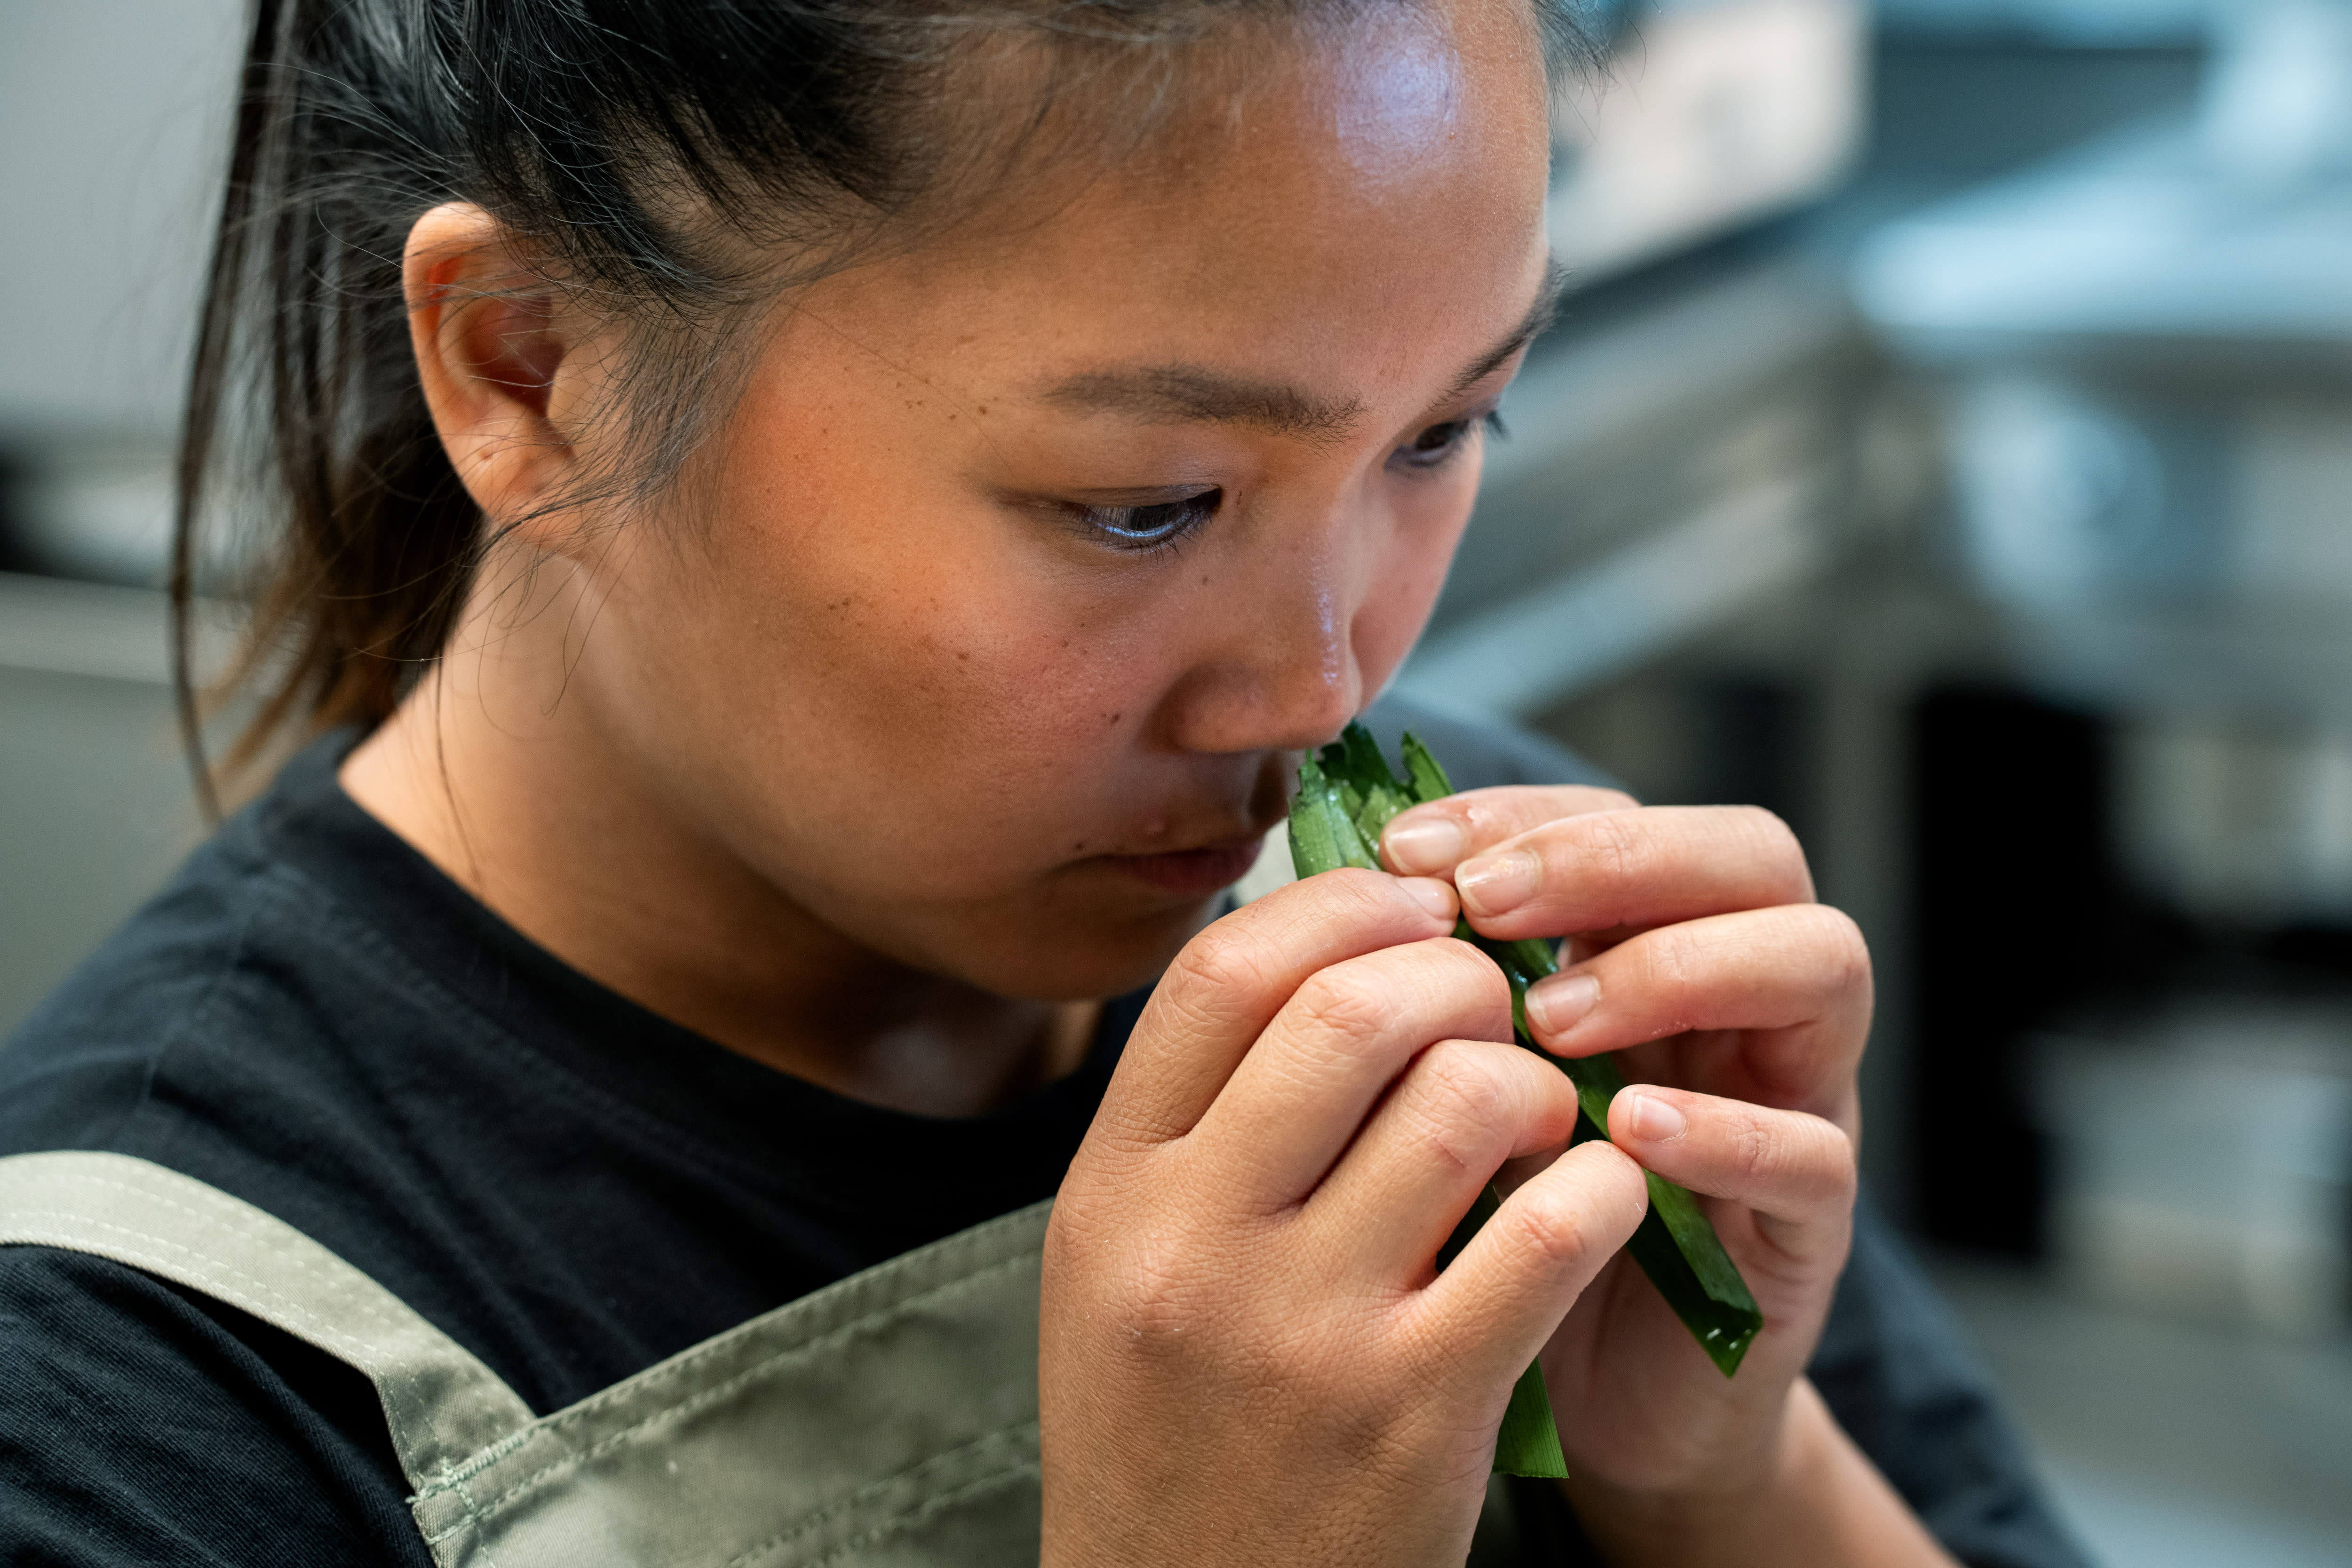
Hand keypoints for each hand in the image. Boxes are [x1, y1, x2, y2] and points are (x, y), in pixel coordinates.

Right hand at [1040, 869, 1650, 1567]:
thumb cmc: (1171, 1415)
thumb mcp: (1124, 1255)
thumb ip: (1198, 1112)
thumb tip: (1327, 939)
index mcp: (1112, 1190)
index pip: (1223, 972)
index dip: (1339, 904)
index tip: (1411, 905)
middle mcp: (1192, 1249)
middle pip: (1354, 1010)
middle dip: (1456, 974)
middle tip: (1494, 1001)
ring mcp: (1306, 1334)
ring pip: (1469, 1102)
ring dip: (1535, 1080)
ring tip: (1540, 1112)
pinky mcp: (1420, 1411)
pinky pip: (1552, 1231)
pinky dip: (1599, 1185)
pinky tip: (1589, 1196)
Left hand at [1383, 789, 1946, 1566]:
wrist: (1574, 1402)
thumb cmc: (1492, 1217)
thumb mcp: (1452, 1086)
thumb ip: (1431, 992)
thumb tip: (1328, 890)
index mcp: (1644, 946)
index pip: (1621, 816)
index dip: (1521, 814)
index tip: (1406, 851)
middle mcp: (1738, 998)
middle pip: (1750, 854)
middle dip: (1612, 859)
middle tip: (1485, 907)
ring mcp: (1794, 1097)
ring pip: (1818, 962)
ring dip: (1676, 969)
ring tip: (1551, 1020)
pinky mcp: (1812, 1222)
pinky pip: (1813, 1150)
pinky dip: (1726, 1128)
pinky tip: (1628, 1131)